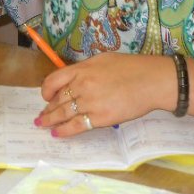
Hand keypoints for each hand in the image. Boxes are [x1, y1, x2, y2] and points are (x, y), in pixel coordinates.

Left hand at [37, 52, 174, 135]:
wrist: (151, 80)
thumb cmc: (132, 67)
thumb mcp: (104, 60)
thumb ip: (86, 69)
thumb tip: (75, 80)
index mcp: (82, 69)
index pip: (53, 81)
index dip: (46, 91)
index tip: (45, 97)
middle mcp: (82, 85)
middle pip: (57, 100)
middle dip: (47, 110)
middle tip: (42, 116)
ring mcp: (90, 103)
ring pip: (63, 114)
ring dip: (50, 121)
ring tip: (43, 125)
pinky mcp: (99, 118)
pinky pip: (75, 126)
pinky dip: (64, 131)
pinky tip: (57, 133)